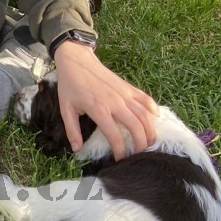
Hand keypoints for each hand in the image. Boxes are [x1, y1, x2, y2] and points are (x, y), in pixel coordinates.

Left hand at [52, 41, 157, 156]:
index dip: (119, 150)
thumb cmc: (70, 85)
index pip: (114, 135)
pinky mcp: (129, 87)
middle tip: (139, 155)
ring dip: (150, 131)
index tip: (120, 160)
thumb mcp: (65, 109)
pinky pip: (146, 100)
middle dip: (141, 144)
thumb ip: (72, 130)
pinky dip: (153, 111)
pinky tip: (154, 121)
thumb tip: (76, 149)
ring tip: (149, 143)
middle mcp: (115, 102)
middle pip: (136, 126)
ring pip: (145, 114)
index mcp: (98, 109)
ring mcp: (124, 94)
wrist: (76, 60)